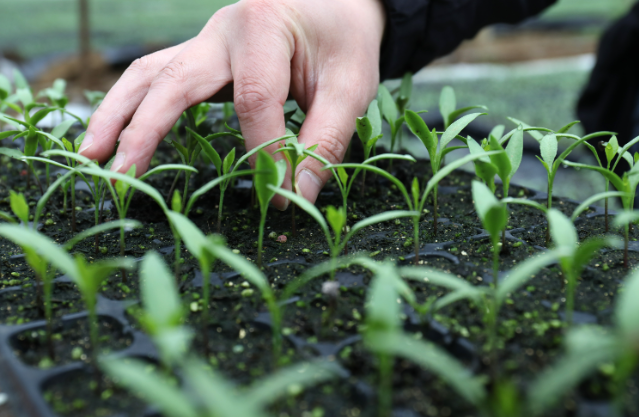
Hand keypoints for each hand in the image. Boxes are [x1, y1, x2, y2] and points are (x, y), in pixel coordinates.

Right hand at [78, 0, 385, 208]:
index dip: (263, 152)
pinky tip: (119, 132)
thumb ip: (325, 140)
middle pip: (171, 78)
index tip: (277, 194)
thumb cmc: (344, 41)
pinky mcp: (202, 56)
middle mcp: (223, 30)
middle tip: (119, 177)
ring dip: (117, 114)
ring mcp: (206, 40)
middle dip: (143, 130)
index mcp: (263, 27)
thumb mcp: (351, 86)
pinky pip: (158, 76)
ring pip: (149, 73)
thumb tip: (293, 197)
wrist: (335, 2)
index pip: (253, 99)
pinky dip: (134, 104)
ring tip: (91, 156)